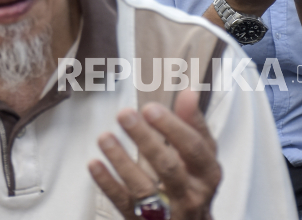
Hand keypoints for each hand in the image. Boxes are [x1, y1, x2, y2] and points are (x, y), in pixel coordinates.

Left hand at [89, 90, 219, 219]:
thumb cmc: (194, 184)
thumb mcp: (201, 156)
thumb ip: (193, 124)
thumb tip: (188, 93)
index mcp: (207, 173)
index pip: (193, 148)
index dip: (172, 127)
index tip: (151, 108)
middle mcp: (191, 194)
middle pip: (168, 167)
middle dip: (145, 139)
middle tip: (126, 115)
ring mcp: (168, 211)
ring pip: (144, 188)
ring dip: (122, 161)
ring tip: (105, 137)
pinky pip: (124, 202)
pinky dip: (107, 183)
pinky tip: (95, 164)